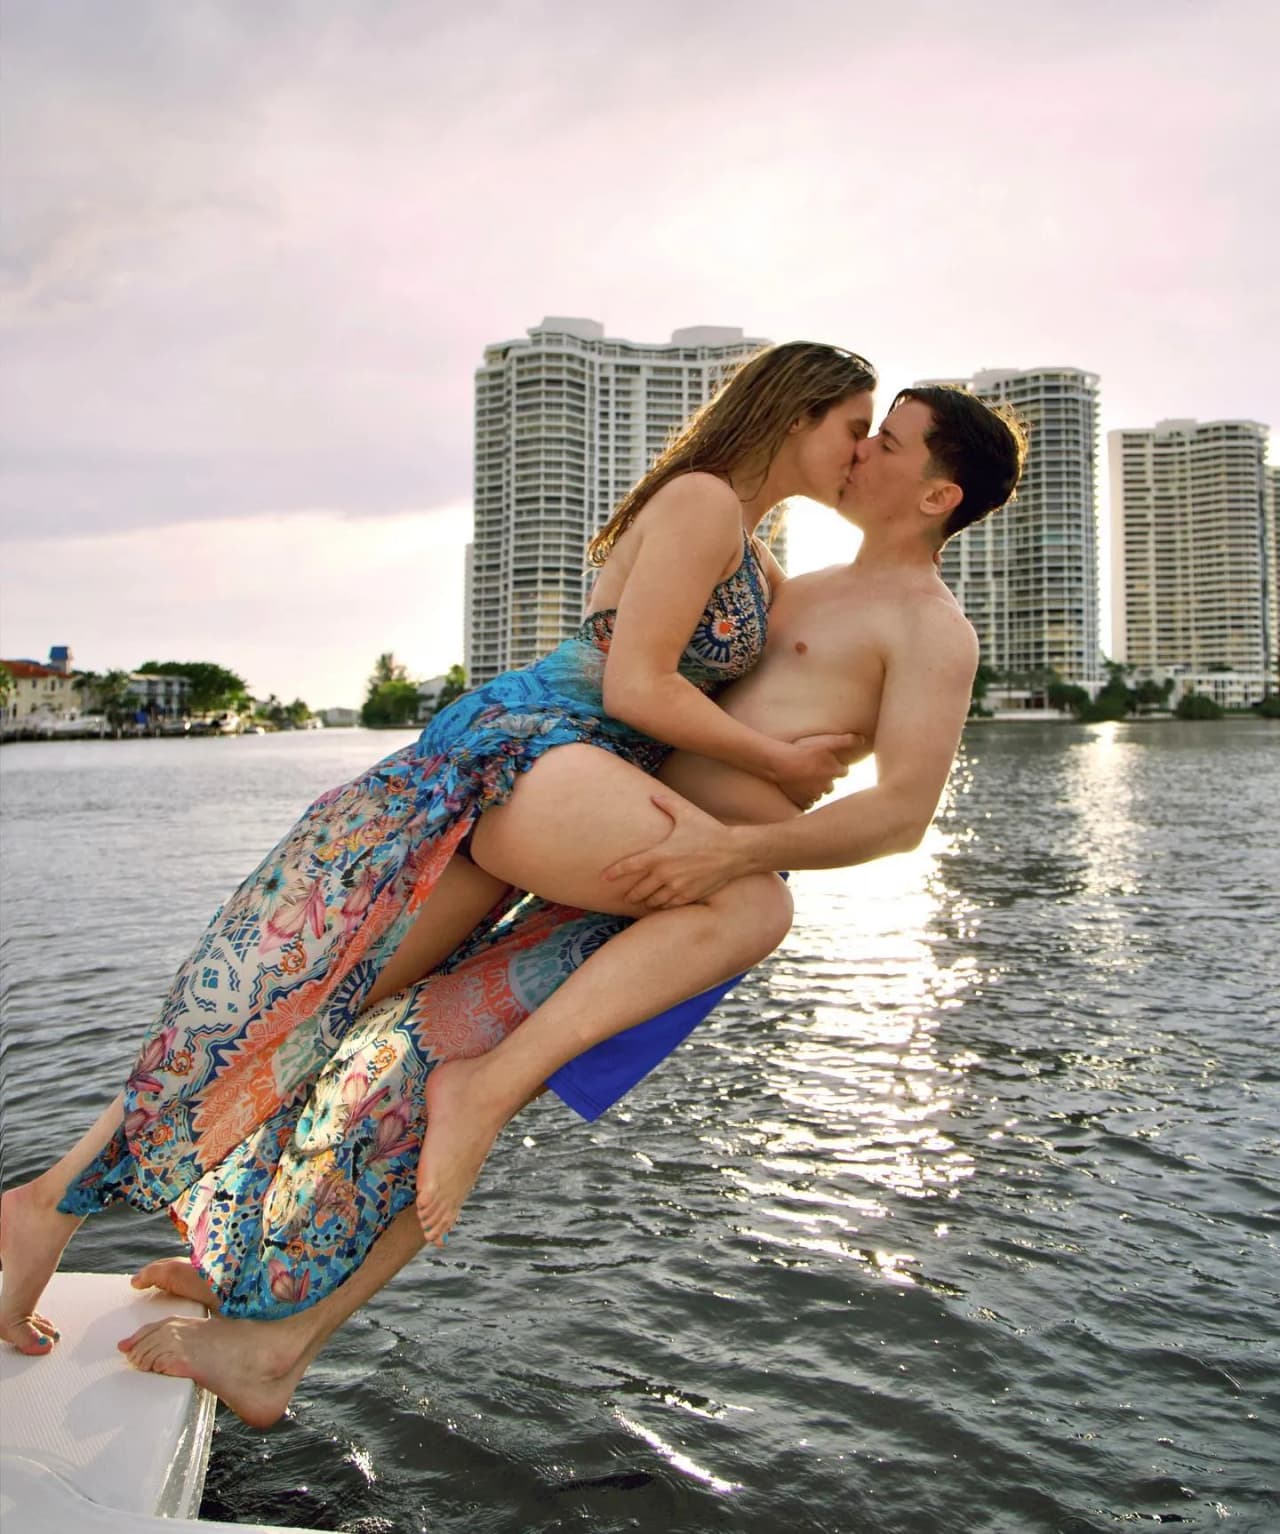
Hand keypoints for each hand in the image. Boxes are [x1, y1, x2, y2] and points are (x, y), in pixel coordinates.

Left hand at [602, 794, 748, 907]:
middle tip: (625, 895)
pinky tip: (660, 904)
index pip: (629, 866)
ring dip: (645, 901)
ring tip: (641, 901)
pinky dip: (662, 906)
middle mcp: (665, 873)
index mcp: (660, 854)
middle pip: (638, 889)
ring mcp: (677, 887)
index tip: (604, 877)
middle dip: (630, 893)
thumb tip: (654, 796)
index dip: (614, 873)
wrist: (734, 852)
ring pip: (652, 900)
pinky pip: (669, 905)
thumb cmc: (709, 831)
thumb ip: (667, 804)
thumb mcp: (686, 814)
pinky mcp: (689, 896)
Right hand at [773, 732, 859, 808]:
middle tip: (817, 772)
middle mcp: (827, 786)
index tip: (831, 764)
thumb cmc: (804, 751)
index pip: (843, 771)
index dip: (837, 767)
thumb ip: (847, 740)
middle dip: (827, 781)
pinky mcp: (802, 802)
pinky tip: (801, 793)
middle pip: (831, 785)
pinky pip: (808, 804)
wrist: (781, 764)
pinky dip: (806, 800)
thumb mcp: (827, 742)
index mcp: (835, 771)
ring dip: (816, 790)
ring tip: (807, 782)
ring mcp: (814, 795)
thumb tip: (863, 739)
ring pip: (819, 795)